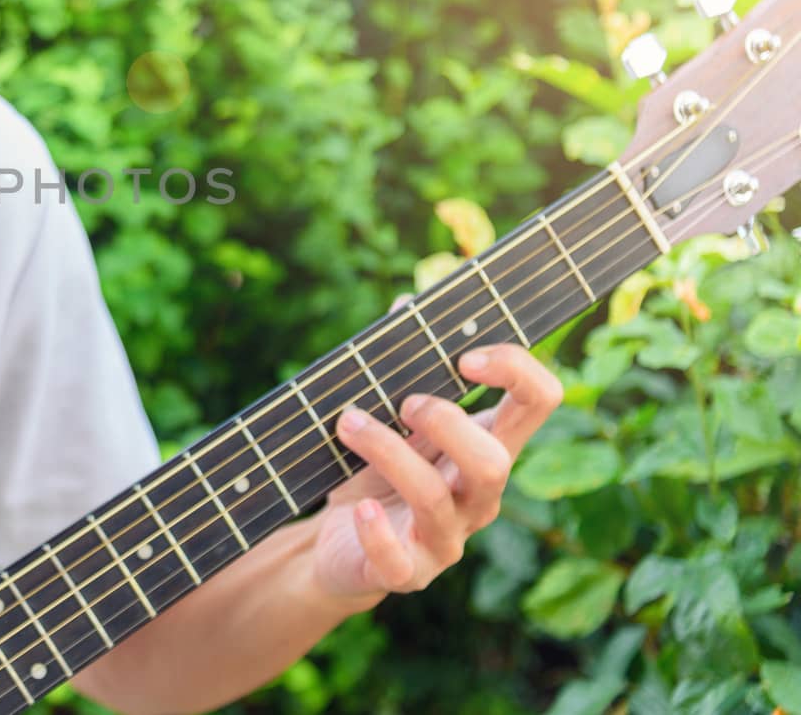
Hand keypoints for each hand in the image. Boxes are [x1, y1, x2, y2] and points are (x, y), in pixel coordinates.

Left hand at [308, 335, 562, 603]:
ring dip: (388, 452)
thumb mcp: (392, 417)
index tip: (466, 356)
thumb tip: (405, 304)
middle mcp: (477, 496)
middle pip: (496, 462)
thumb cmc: (376, 471)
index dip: (515, 372)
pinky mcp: (404, 572)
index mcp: (486, 446)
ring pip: (435, 499)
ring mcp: (444, 538)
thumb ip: (404, 365)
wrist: (339, 545)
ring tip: (348, 422)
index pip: (537, 403)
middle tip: (406, 402)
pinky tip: (359, 509)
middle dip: (448, 423)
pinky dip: (378, 532)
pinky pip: (398, 560)